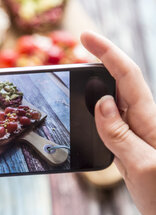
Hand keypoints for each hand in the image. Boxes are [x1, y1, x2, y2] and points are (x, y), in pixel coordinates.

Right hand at [81, 31, 155, 214]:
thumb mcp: (142, 165)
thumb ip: (120, 134)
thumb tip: (102, 103)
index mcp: (149, 120)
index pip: (127, 76)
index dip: (107, 53)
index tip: (85, 38)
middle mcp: (142, 122)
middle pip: (120, 81)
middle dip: (100, 61)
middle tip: (78, 52)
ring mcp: (134, 134)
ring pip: (112, 101)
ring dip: (95, 84)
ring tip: (77, 77)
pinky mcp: (127, 146)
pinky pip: (108, 121)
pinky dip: (93, 111)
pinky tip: (85, 111)